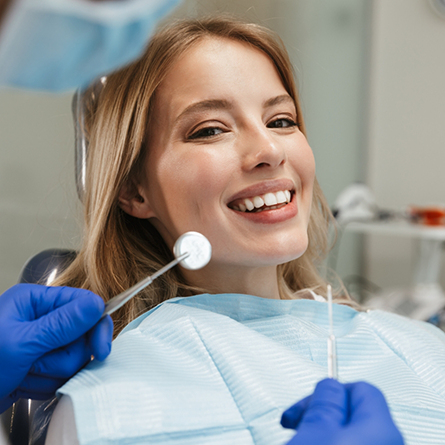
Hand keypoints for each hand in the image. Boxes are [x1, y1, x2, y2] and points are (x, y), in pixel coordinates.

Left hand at [0, 284, 112, 412]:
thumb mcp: (20, 343)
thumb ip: (61, 324)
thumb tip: (95, 305)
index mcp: (34, 301)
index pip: (83, 304)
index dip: (95, 326)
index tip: (100, 347)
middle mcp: (39, 319)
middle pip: (81, 335)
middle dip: (64, 355)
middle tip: (41, 363)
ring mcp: (39, 344)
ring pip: (73, 358)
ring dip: (51, 372)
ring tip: (25, 374)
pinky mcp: (38, 365)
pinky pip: (61, 375)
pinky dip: (44, 384)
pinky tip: (23, 383)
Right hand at [281, 378, 403, 444]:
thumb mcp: (314, 431)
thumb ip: (326, 401)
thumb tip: (331, 384)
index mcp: (381, 429)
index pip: (361, 388)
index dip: (330, 389)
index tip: (308, 402)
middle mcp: (388, 444)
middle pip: (355, 412)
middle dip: (322, 411)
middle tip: (296, 421)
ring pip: (350, 432)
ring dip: (322, 429)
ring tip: (299, 438)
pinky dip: (329, 444)